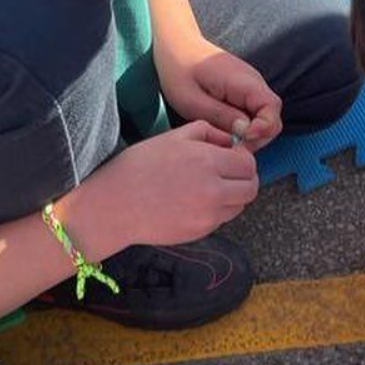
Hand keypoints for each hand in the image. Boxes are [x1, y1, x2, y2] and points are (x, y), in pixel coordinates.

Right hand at [69, 121, 258, 254]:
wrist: (114, 205)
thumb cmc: (138, 167)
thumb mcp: (172, 137)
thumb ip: (207, 132)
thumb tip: (230, 141)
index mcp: (207, 160)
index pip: (248, 163)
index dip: (242, 159)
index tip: (231, 158)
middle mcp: (213, 189)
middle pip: (251, 187)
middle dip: (243, 179)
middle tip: (227, 175)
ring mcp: (208, 214)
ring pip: (239, 206)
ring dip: (232, 196)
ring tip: (208, 189)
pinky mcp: (201, 231)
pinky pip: (221, 219)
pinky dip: (216, 211)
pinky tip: (194, 202)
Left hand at [157, 38, 281, 152]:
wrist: (176, 46)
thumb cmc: (179, 71)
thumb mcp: (193, 101)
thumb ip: (222, 117)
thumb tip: (245, 132)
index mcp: (244, 82)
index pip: (272, 109)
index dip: (263, 129)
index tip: (241, 140)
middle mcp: (254, 82)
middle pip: (272, 116)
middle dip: (257, 137)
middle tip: (232, 147)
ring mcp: (250, 86)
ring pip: (264, 116)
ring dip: (251, 133)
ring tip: (227, 140)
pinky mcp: (244, 91)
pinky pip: (254, 112)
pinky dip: (245, 125)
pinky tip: (226, 130)